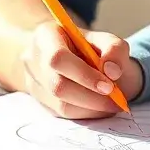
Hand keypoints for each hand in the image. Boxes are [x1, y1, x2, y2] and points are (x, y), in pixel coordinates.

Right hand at [21, 21, 143, 119]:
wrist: (77, 59)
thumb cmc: (92, 48)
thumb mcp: (108, 40)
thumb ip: (115, 50)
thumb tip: (112, 72)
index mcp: (46, 35)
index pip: (58, 58)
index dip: (84, 75)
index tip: (109, 86)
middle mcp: (33, 59)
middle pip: (57, 85)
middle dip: (91, 97)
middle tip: (117, 100)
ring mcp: (33, 82)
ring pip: (61, 105)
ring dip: (92, 108)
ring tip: (113, 104)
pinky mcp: (40, 102)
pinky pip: (64, 115)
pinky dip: (87, 114)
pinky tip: (101, 107)